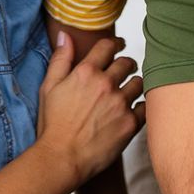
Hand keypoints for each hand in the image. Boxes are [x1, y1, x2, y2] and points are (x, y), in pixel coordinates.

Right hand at [36, 33, 143, 187]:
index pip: (108, 46)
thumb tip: (65, 35)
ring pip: (138, 83)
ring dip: (134, 85)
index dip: (116, 43)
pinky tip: (133, 110)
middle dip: (126, 65)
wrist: (61, 158)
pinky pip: (144, 107)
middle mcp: (106, 84)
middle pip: (127, 63)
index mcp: (86, 72)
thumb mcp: (48, 88)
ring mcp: (120, 104)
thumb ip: (60, 59)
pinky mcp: (130, 123)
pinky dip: (140, 106)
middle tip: (124, 70)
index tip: (119, 46)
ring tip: (127, 92)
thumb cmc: (52, 125)